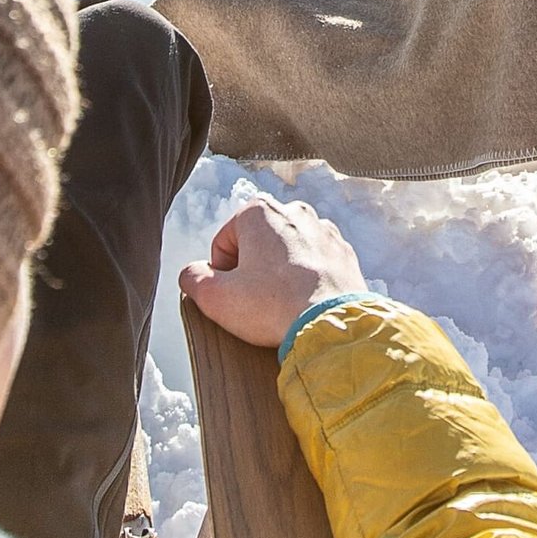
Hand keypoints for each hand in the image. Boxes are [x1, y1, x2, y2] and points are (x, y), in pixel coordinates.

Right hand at [182, 198, 368, 348]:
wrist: (332, 326)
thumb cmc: (274, 307)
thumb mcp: (215, 297)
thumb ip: (192, 278)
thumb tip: (193, 273)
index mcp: (260, 211)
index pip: (223, 242)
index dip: (222, 272)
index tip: (234, 293)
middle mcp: (296, 211)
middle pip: (256, 244)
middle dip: (252, 270)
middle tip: (256, 301)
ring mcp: (325, 231)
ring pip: (286, 253)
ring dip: (279, 275)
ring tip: (281, 304)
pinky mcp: (344, 253)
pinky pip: (314, 264)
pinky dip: (306, 280)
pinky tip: (303, 303)